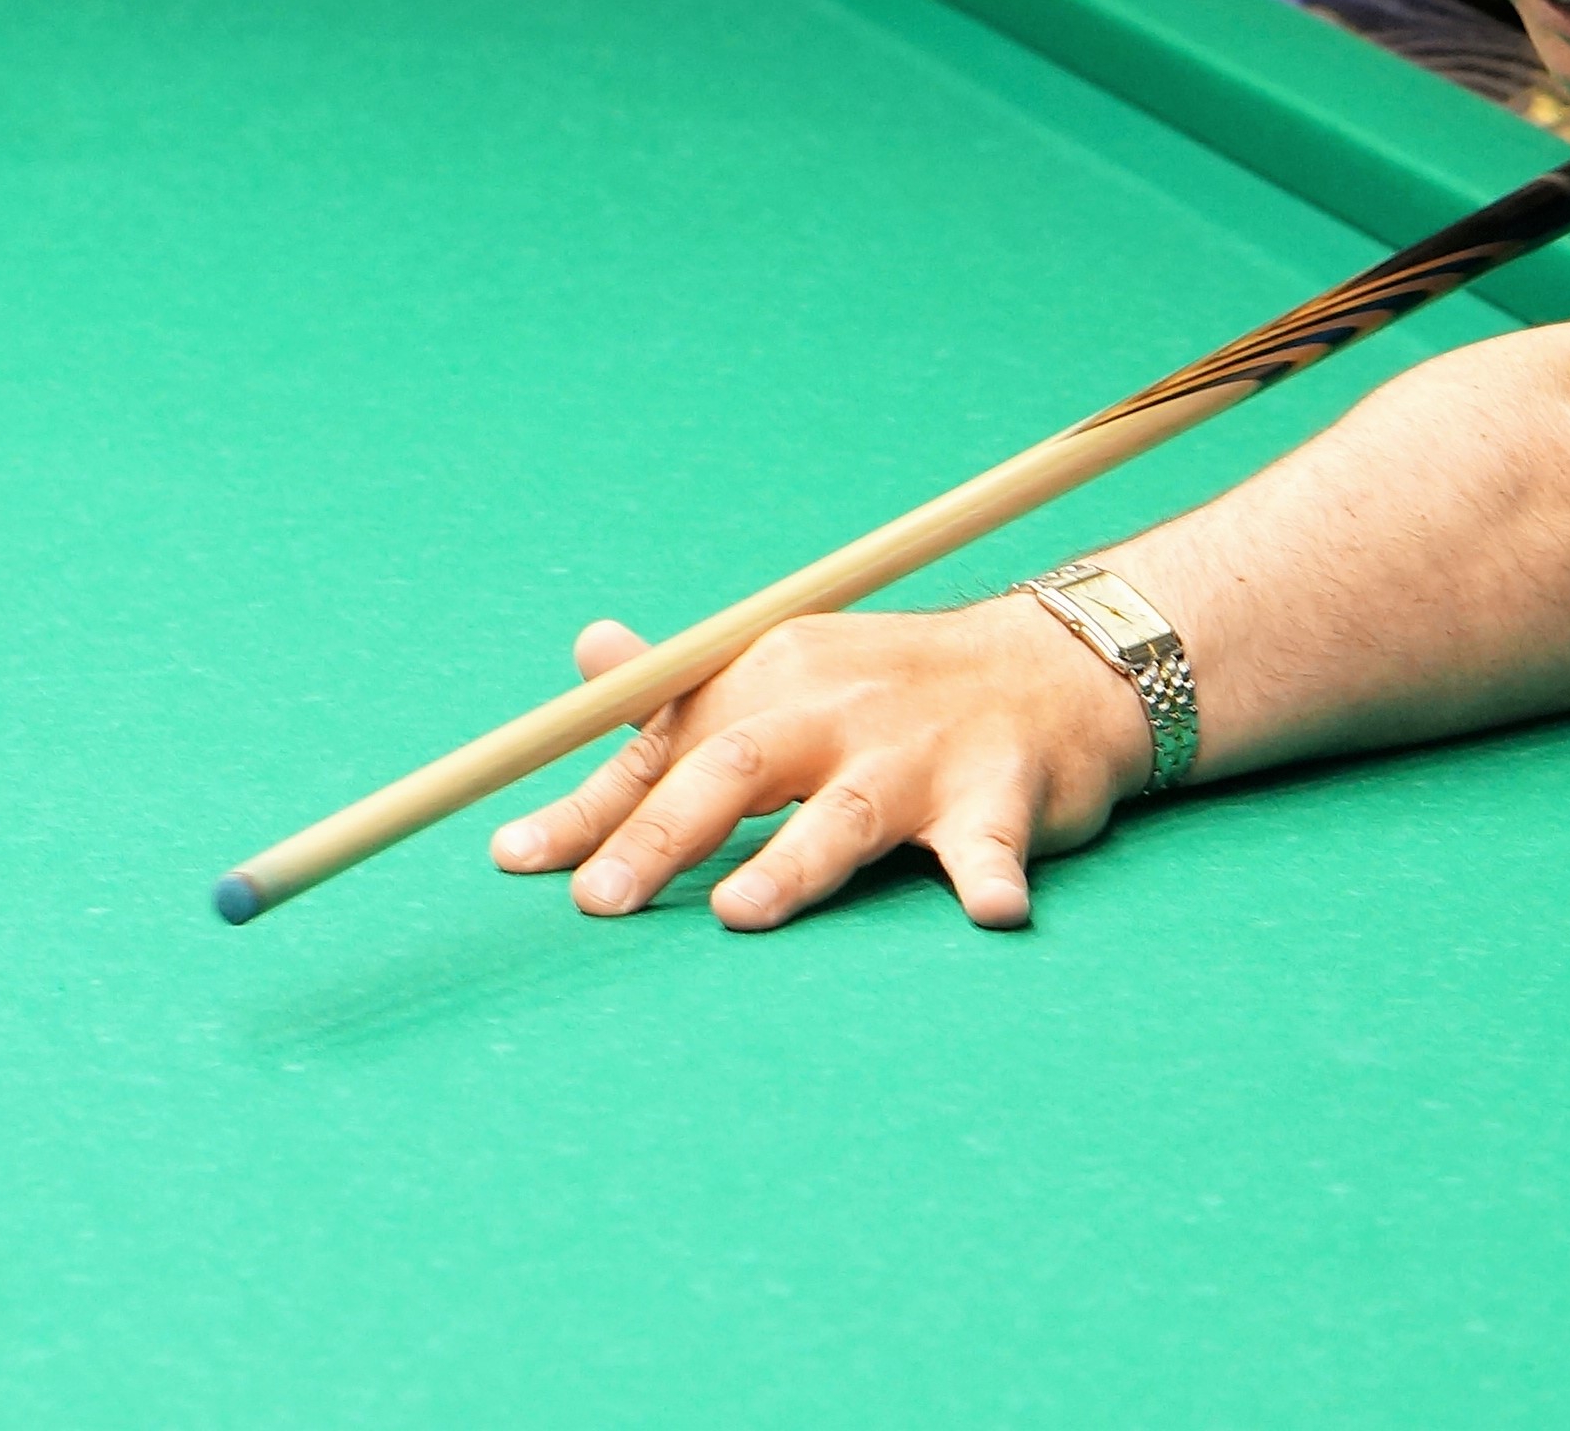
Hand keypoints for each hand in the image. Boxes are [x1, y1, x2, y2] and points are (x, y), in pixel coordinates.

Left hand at [486, 601, 1147, 929]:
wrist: (1053, 669)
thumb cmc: (893, 689)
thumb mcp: (787, 671)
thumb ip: (683, 692)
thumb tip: (589, 657)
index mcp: (774, 677)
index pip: (669, 746)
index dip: (591, 806)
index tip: (516, 859)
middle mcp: (837, 710)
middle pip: (737, 769)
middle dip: (663, 833)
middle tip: (599, 898)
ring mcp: (921, 753)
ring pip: (847, 812)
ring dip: (794, 863)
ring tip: (740, 913)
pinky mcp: (1002, 794)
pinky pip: (993, 842)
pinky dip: (992, 875)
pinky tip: (990, 912)